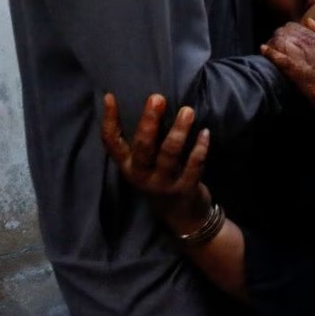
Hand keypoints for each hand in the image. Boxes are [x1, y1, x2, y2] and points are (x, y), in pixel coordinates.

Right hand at [100, 93, 212, 234]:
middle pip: (143, 147)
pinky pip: (194, 166)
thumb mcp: (146, 166)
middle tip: (157, 98)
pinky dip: (200, 148)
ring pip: (169, 154)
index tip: (110, 97)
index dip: (109, 121)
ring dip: (179, 131)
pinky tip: (205, 132)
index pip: (112, 143)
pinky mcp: (185, 190)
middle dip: (149, 122)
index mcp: (129, 167)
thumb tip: (152, 105)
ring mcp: (164, 184)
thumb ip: (145, 143)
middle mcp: (142, 176)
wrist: (183, 218)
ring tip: (187, 110)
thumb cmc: (162, 180)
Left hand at [261, 20, 314, 121]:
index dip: (285, 32)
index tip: (282, 39)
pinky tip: (264, 50)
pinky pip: (280, 58)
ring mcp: (304, 57)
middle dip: (276, 38)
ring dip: (272, 44)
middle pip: (285, 32)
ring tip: (268, 50)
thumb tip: (308, 21)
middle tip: (272, 45)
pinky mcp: (298, 71)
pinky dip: (270, 53)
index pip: (294, 27)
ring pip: (281, 42)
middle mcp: (311, 45)